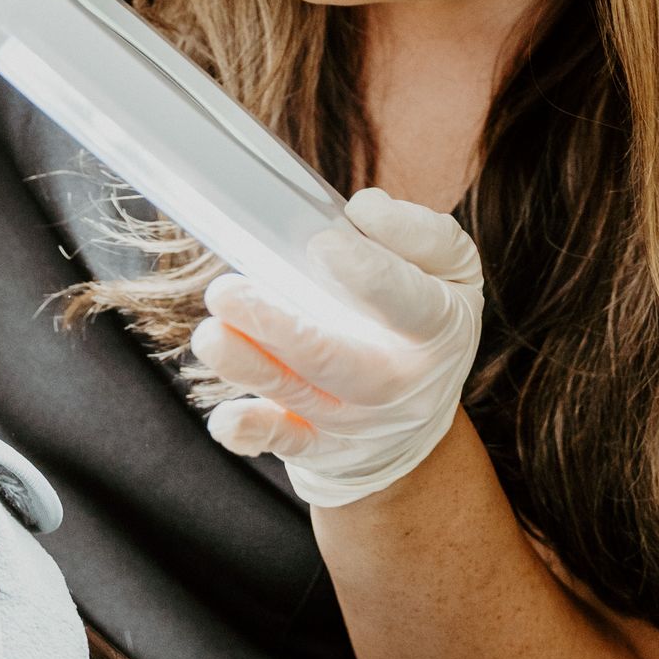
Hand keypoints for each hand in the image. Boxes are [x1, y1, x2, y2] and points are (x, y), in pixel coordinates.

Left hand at [188, 190, 484, 507]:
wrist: (418, 413)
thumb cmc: (424, 317)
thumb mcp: (449, 270)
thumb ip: (418, 233)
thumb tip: (362, 211)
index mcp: (437, 326)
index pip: (409, 304)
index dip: (370, 278)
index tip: (322, 246)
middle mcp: (400, 381)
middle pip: (337, 359)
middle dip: (280, 328)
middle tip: (225, 292)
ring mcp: (359, 421)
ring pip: (299, 395)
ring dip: (249, 366)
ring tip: (210, 336)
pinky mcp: (322, 447)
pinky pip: (285, 443)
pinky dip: (252, 433)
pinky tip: (224, 419)